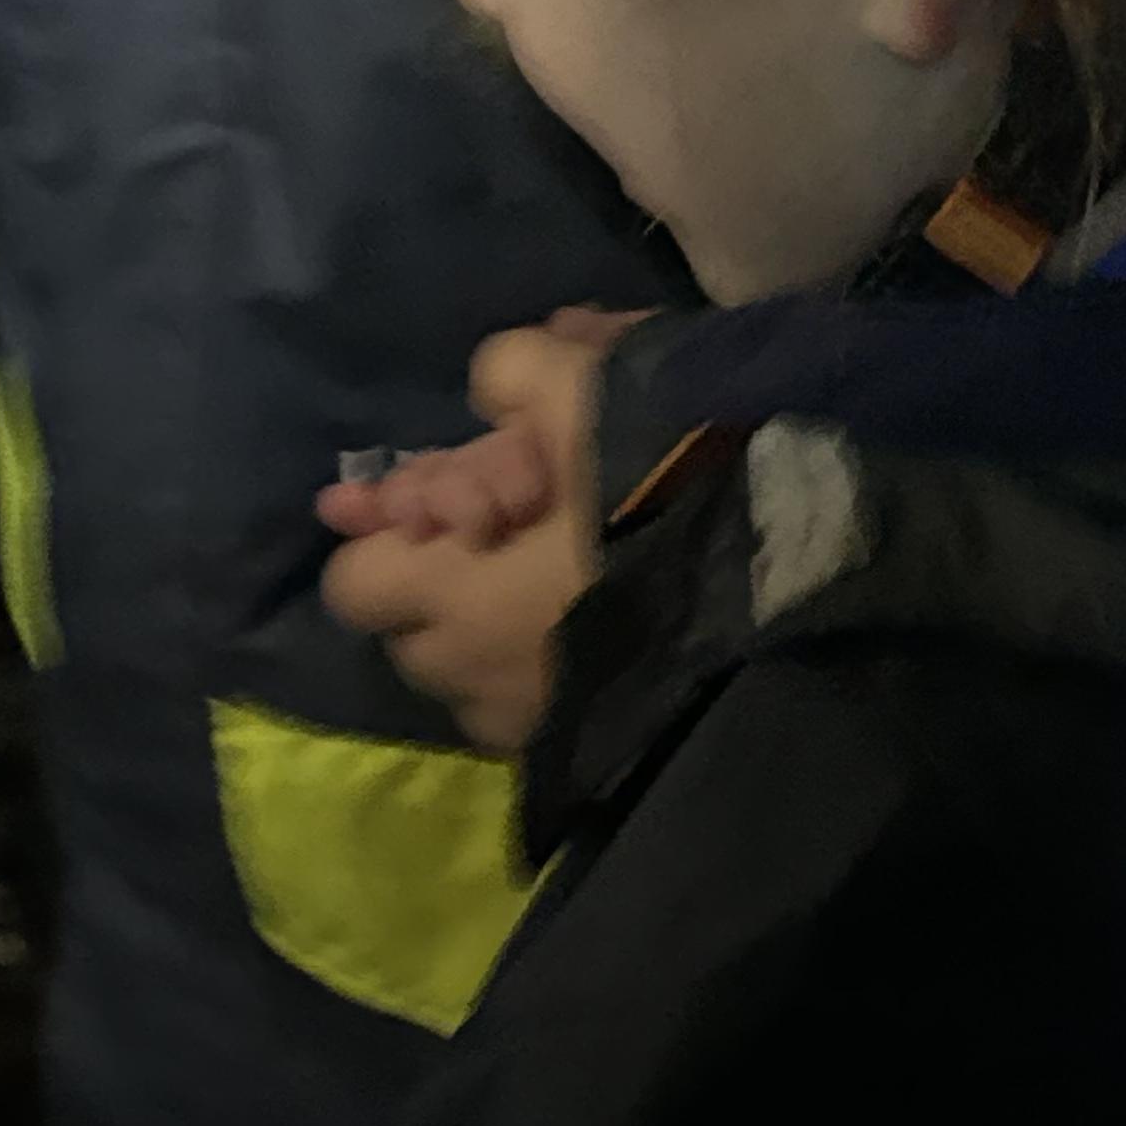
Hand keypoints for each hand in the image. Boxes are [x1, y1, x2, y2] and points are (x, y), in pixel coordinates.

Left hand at [317, 315, 637, 758]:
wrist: (772, 581)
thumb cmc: (646, 483)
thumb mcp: (573, 385)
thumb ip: (509, 374)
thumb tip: (499, 390)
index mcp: (444, 590)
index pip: (353, 583)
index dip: (388, 540)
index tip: (441, 509)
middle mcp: (469, 673)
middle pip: (416, 635)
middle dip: (447, 590)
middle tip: (512, 538)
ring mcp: (529, 724)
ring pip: (479, 678)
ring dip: (498, 638)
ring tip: (562, 588)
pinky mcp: (589, 751)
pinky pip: (542, 709)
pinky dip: (554, 672)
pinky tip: (606, 626)